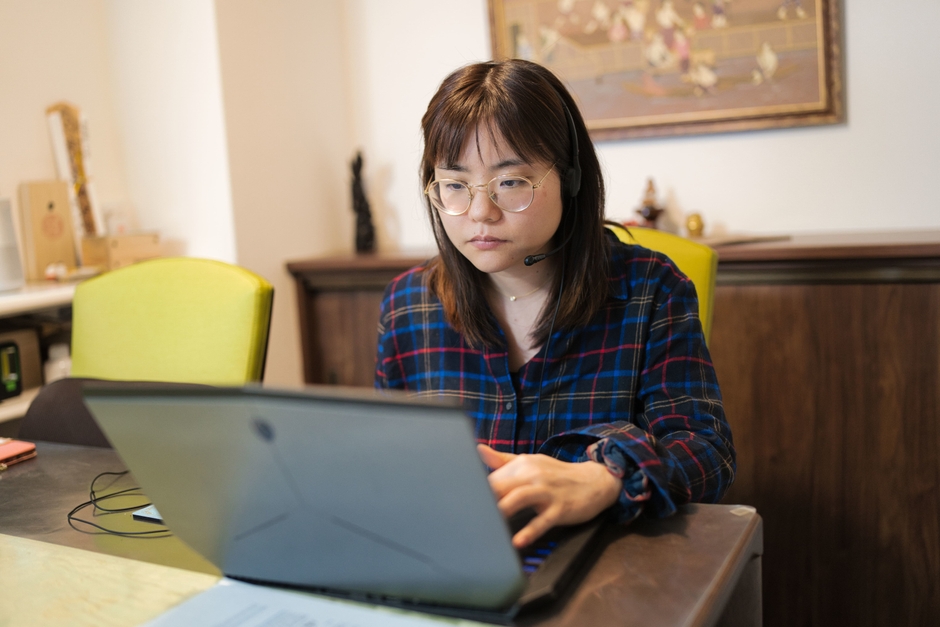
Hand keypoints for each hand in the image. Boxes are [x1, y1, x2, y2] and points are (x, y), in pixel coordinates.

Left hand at [477, 444, 620, 547]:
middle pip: (502, 485)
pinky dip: (530, 531)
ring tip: (486, 523)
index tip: (458, 501)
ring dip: (502, 509)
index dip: (475, 490)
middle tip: (463, 513)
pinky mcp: (560, 509)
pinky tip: (518, 541)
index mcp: (522, 464)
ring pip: (519, 498)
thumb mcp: (531, 462)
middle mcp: (533, 475)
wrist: (595, 481)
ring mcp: (547, 492)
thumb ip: (503, 460)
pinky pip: (543, 521)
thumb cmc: (557, 474)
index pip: (492, 477)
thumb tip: (478, 449)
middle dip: (483, 498)